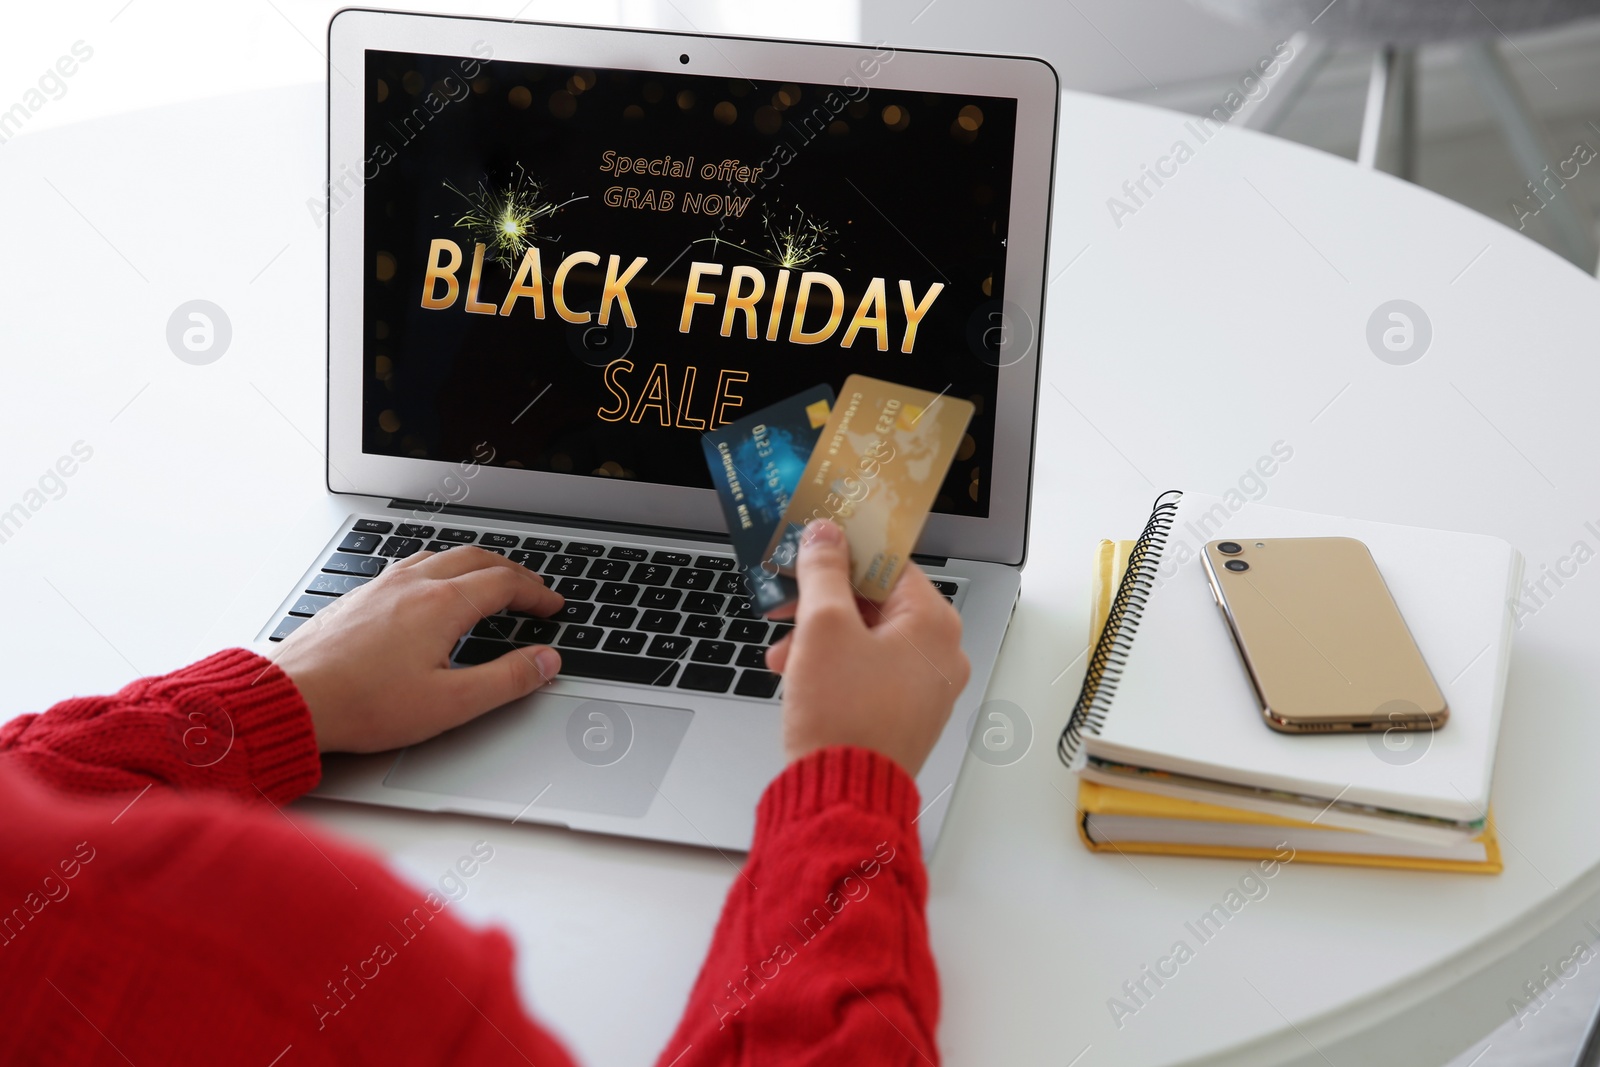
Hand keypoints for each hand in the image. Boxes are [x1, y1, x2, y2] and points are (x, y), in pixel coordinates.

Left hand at [273, 547, 564, 752]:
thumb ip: (507, 680)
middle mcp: (413, 584)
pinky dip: (441, 568)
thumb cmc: (363, 704)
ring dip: (477, 565)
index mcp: (442, 604)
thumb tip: (545, 662)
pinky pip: (412, 565)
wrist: (293, 699)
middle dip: (513, 572)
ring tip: (491, 582)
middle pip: (478, 559)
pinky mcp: (360, 595)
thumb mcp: (451, 703)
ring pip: (442, 555)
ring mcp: (383, 586)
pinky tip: (434, 588)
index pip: (505, 583)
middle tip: (532, 591)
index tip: (552, 607)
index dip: (537, 593)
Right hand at [765, 520, 969, 775]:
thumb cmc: (843, 716)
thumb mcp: (823, 627)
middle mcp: (942, 655)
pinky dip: (836, 668)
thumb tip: (826, 536)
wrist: (842, 796)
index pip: (890, 564)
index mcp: (934, 624)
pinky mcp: (906, 716)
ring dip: (822, 639)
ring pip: (869, 640)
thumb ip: (824, 571)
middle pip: (878, 603)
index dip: (843, 555)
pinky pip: (871, 673)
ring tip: (784, 656)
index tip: (811, 553)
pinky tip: (801, 678)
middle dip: (822, 605)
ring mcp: (927, 689)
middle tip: (785, 605)